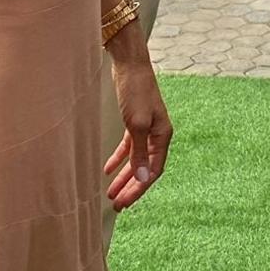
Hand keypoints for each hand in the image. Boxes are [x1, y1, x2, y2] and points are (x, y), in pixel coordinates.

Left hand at [104, 34, 171, 211]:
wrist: (129, 65)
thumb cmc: (136, 91)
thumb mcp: (136, 124)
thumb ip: (139, 152)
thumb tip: (144, 177)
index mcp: (162, 136)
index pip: (153, 170)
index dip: (138, 189)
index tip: (124, 203)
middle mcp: (157, 134)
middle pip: (145, 168)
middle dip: (131, 187)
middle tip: (117, 205)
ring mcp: (146, 128)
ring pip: (135, 159)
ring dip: (123, 176)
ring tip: (110, 193)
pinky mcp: (134, 121)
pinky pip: (128, 147)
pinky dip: (118, 159)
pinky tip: (107, 169)